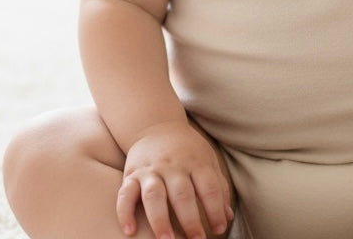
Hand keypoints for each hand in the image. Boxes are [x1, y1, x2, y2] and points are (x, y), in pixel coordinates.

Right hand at [118, 121, 232, 238]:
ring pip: (154, 195)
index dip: (215, 209)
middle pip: (182, 194)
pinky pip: (125, 193)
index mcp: (196, 162)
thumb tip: (227, 216)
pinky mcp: (132, 174)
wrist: (157, 124)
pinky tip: (129, 231)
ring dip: (160, 220)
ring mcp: (151, 170)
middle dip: (190, 220)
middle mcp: (173, 166)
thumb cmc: (187, 149)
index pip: (208, 187)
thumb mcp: (207, 160)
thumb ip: (218, 187)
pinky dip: (125, 212)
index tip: (219, 229)